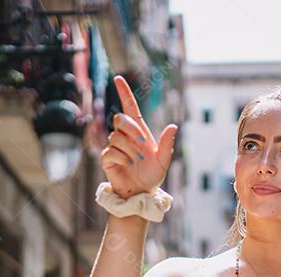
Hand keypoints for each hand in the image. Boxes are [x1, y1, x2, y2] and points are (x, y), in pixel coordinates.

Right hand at [99, 75, 177, 199]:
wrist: (141, 192)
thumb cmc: (152, 175)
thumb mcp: (164, 160)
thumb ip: (167, 144)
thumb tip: (173, 126)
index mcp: (139, 132)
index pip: (129, 108)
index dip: (124, 92)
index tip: (118, 78)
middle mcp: (125, 136)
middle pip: (119, 119)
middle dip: (131, 129)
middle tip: (143, 144)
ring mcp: (114, 146)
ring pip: (116, 137)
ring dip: (130, 150)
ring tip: (136, 161)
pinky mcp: (107, 158)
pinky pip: (111, 151)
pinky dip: (122, 158)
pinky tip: (128, 165)